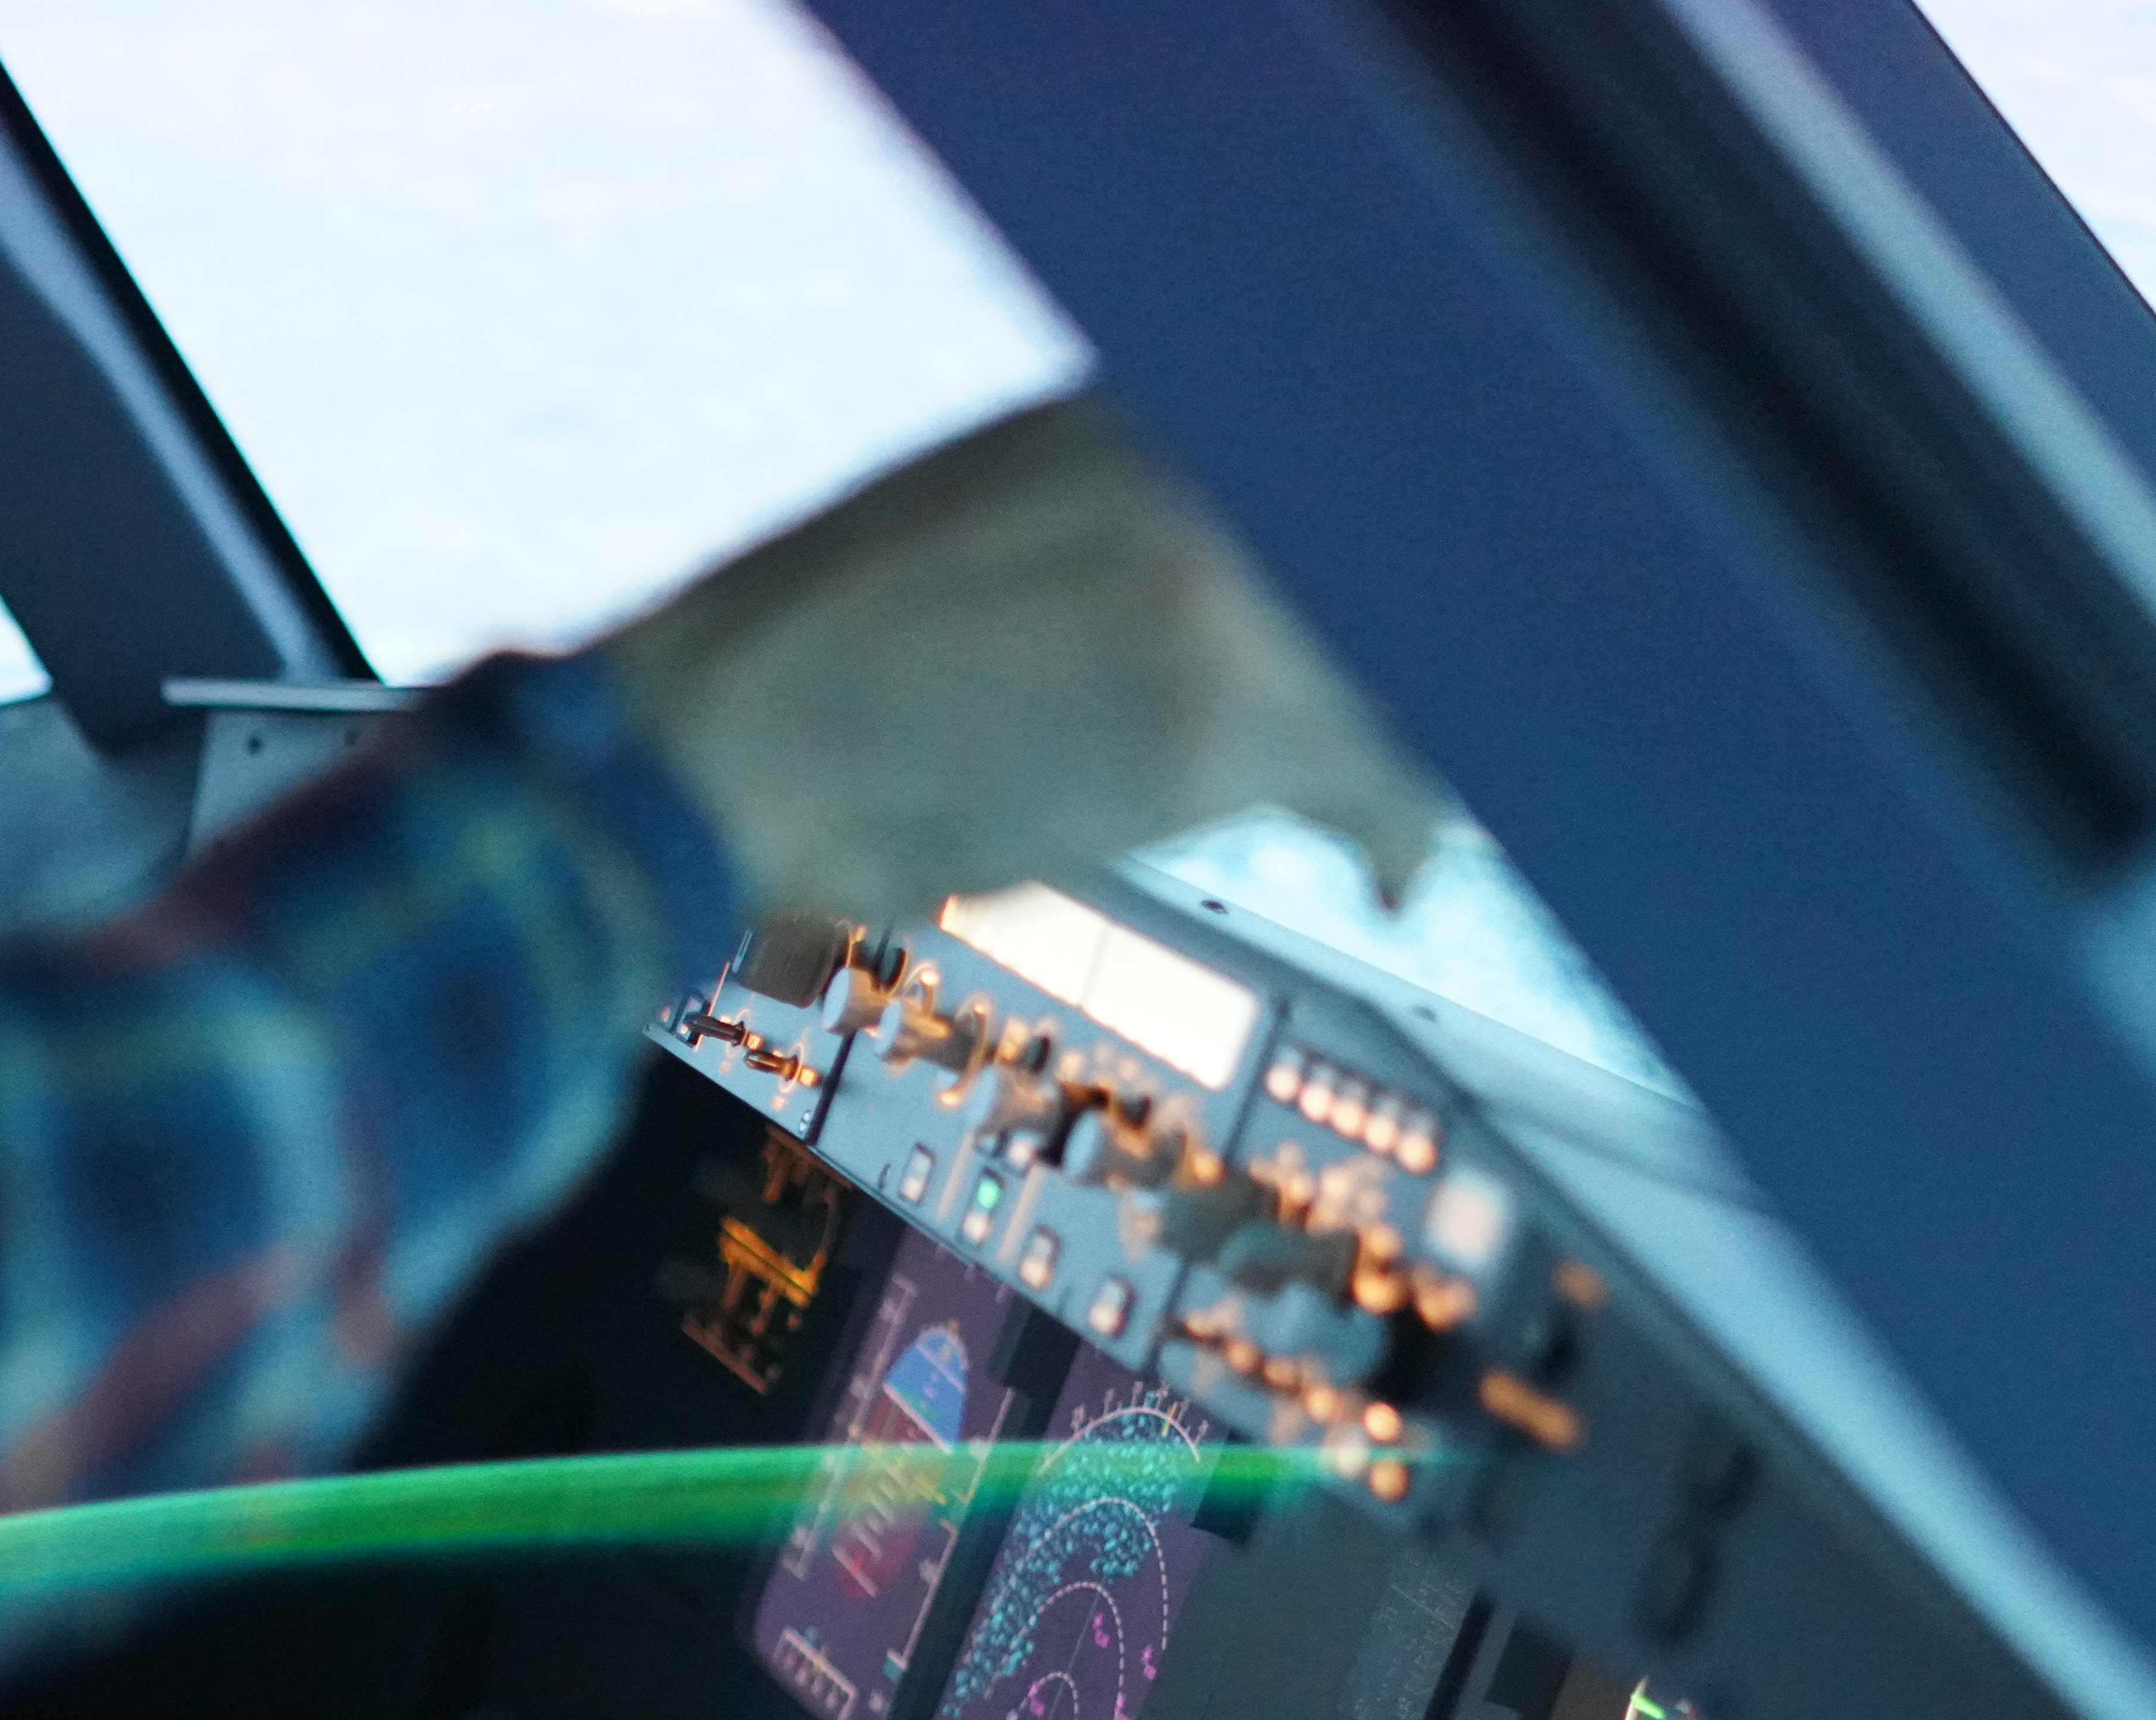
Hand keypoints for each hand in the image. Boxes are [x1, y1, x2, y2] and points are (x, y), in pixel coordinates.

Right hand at [605, 392, 1447, 936]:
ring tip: (1406, 809)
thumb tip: (1240, 564)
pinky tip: (1392, 873)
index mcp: (1140, 410)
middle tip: (1436, 727)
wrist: (719, 748)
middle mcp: (1200, 467)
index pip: (1348, 473)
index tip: (1413, 626)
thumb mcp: (985, 508)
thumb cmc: (827, 660)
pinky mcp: (1221, 722)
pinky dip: (1401, 834)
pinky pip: (1384, 778)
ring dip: (1416, 748)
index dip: (1391, 570)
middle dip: (1427, 657)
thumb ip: (1120, 514)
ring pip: (1412, 671)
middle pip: (1404, 568)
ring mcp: (1224, 586)